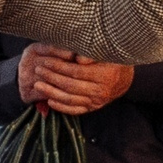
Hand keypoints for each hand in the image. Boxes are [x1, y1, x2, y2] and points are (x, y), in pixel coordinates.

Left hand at [17, 43, 133, 115]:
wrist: (124, 78)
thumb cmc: (113, 60)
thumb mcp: (106, 52)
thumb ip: (91, 54)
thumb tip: (78, 59)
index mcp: (104, 75)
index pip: (76, 71)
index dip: (58, 66)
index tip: (45, 61)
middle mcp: (101, 91)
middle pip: (70, 85)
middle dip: (51, 77)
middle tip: (38, 70)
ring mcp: (97, 102)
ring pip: (70, 99)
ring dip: (51, 93)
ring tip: (37, 85)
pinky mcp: (93, 108)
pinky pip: (75, 110)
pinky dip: (61, 107)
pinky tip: (49, 100)